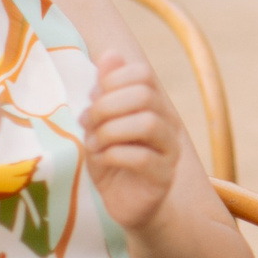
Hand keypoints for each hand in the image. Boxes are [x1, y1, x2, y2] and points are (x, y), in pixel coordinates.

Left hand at [80, 51, 184, 229]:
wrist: (125, 204)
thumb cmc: (111, 161)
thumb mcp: (101, 124)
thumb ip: (105, 91)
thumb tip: (110, 53)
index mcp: (154, 106)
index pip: (143, 74)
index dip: (113, 80)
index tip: (93, 99)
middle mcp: (167, 124)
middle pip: (146, 95)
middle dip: (108, 106)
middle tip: (88, 123)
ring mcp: (168, 151)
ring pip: (148, 123)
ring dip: (111, 131)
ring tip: (94, 143)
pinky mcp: (162, 178)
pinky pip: (142, 157)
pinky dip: (114, 155)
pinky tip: (102, 160)